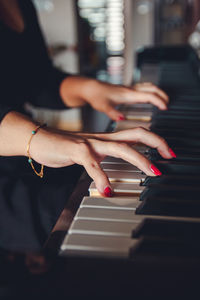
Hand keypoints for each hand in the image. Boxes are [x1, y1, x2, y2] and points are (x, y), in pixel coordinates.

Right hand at [31, 127, 173, 196]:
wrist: (39, 139)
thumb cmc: (64, 147)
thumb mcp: (89, 150)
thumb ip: (103, 155)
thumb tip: (115, 163)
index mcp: (106, 139)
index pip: (136, 134)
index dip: (154, 140)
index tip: (166, 151)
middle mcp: (102, 139)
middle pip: (136, 134)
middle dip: (156, 143)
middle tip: (169, 156)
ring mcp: (90, 143)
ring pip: (120, 147)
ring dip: (139, 160)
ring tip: (152, 172)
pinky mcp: (76, 151)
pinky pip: (92, 164)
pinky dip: (101, 178)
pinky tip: (107, 190)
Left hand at [60, 77, 168, 120]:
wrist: (90, 88)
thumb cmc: (96, 96)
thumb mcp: (103, 106)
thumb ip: (112, 113)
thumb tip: (121, 119)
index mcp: (127, 94)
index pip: (148, 95)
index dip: (159, 101)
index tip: (165, 108)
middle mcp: (130, 90)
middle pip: (151, 88)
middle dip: (162, 95)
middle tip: (168, 104)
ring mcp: (128, 89)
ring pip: (148, 87)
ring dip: (157, 92)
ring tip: (163, 100)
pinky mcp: (126, 90)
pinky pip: (142, 88)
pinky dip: (150, 92)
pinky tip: (149, 98)